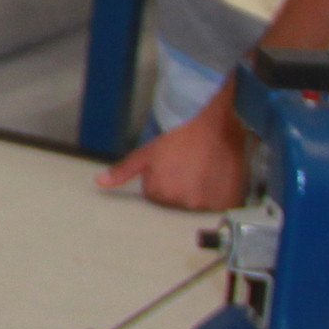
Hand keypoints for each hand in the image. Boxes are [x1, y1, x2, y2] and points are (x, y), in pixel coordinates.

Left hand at [98, 98, 247, 210]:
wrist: (215, 124)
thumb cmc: (181, 135)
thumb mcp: (147, 152)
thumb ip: (124, 170)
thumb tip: (101, 182)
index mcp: (161, 192)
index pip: (156, 195)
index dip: (162, 178)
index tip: (172, 165)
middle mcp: (184, 202)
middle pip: (177, 201)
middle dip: (180, 187)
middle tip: (188, 165)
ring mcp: (207, 203)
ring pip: (199, 203)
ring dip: (201, 191)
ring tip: (204, 169)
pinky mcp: (227, 201)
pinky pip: (220, 205)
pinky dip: (219, 194)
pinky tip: (217, 176)